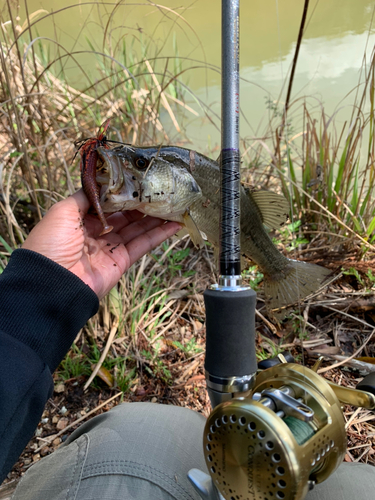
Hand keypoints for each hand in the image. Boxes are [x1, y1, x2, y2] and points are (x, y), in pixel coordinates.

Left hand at [22, 190, 180, 298]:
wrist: (53, 284)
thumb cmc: (52, 244)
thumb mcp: (62, 212)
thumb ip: (84, 196)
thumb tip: (100, 184)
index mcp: (80, 220)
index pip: (106, 203)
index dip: (122, 192)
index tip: (139, 180)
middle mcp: (96, 233)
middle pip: (124, 215)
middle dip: (141, 203)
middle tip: (160, 190)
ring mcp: (110, 247)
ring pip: (137, 228)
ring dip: (155, 217)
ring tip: (173, 204)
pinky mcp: (122, 262)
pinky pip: (143, 244)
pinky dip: (159, 235)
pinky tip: (174, 224)